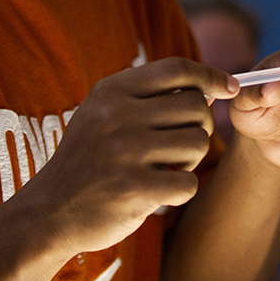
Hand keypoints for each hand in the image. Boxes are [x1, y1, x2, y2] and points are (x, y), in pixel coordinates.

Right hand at [28, 58, 235, 256]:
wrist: (48, 211)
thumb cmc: (88, 160)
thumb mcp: (102, 113)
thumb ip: (148, 95)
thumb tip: (211, 87)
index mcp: (111, 91)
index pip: (176, 69)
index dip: (210, 75)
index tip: (231, 87)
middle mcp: (118, 114)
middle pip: (196, 106)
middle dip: (199, 126)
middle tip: (180, 145)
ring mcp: (125, 151)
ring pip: (198, 143)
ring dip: (190, 160)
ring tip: (165, 168)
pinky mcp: (133, 188)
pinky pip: (189, 183)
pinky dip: (180, 190)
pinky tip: (157, 192)